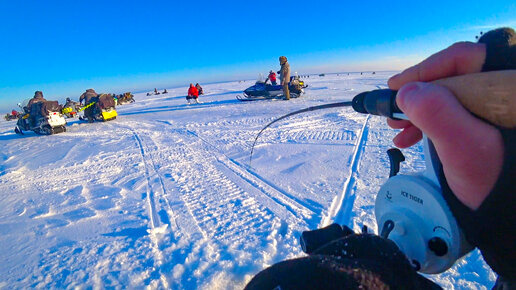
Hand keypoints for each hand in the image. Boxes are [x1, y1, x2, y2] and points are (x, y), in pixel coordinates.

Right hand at [387, 42, 503, 209]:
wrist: (499, 208)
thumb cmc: (488, 180)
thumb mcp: (462, 147)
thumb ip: (436, 114)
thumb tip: (407, 91)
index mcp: (506, 89)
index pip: (464, 58)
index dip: (427, 70)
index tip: (397, 87)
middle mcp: (500, 92)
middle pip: (453, 76)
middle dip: (418, 94)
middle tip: (393, 110)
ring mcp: (492, 107)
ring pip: (450, 93)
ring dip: (419, 109)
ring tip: (396, 126)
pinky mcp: (482, 121)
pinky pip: (452, 110)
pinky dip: (427, 121)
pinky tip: (408, 136)